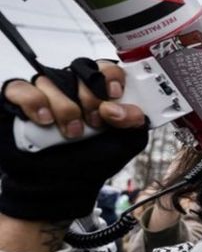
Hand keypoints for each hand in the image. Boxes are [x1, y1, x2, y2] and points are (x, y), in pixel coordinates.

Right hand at [0, 59, 147, 223]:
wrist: (61, 184)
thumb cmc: (92, 159)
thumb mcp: (124, 143)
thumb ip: (133, 122)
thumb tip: (118, 108)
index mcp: (99, 90)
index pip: (106, 67)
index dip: (111, 76)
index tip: (114, 95)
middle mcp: (72, 86)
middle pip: (81, 69)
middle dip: (91, 96)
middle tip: (95, 120)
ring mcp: (45, 93)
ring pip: (52, 80)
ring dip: (66, 107)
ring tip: (72, 132)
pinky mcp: (18, 102)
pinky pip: (20, 89)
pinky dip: (34, 102)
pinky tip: (45, 120)